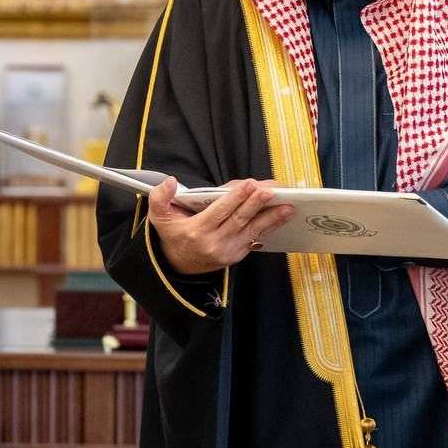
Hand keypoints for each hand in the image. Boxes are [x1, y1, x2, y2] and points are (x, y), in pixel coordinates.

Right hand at [147, 177, 292, 275]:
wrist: (177, 265)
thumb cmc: (172, 234)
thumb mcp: (159, 217)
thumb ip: (160, 198)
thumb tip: (170, 181)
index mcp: (196, 231)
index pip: (219, 212)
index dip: (235, 198)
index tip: (249, 184)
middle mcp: (213, 243)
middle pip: (239, 220)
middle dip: (256, 204)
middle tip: (271, 190)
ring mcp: (227, 251)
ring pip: (251, 231)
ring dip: (271, 218)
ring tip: (288, 206)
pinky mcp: (236, 255)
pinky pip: (254, 239)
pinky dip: (269, 227)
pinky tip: (281, 216)